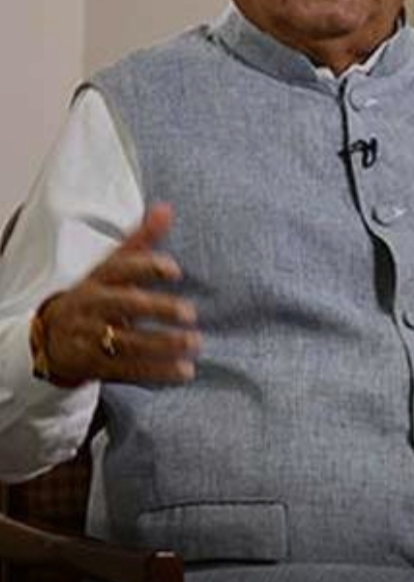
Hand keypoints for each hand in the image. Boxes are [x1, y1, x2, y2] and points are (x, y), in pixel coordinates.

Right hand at [38, 203, 199, 386]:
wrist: (50, 336)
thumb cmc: (96, 294)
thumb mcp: (113, 265)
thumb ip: (142, 240)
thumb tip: (167, 208)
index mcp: (100, 278)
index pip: (121, 268)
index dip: (147, 267)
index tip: (175, 269)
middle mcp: (94, 307)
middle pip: (123, 306)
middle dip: (157, 309)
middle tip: (190, 312)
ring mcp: (92, 337)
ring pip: (127, 341)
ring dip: (162, 344)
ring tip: (194, 343)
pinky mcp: (96, 366)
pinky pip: (128, 370)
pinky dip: (158, 373)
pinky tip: (185, 371)